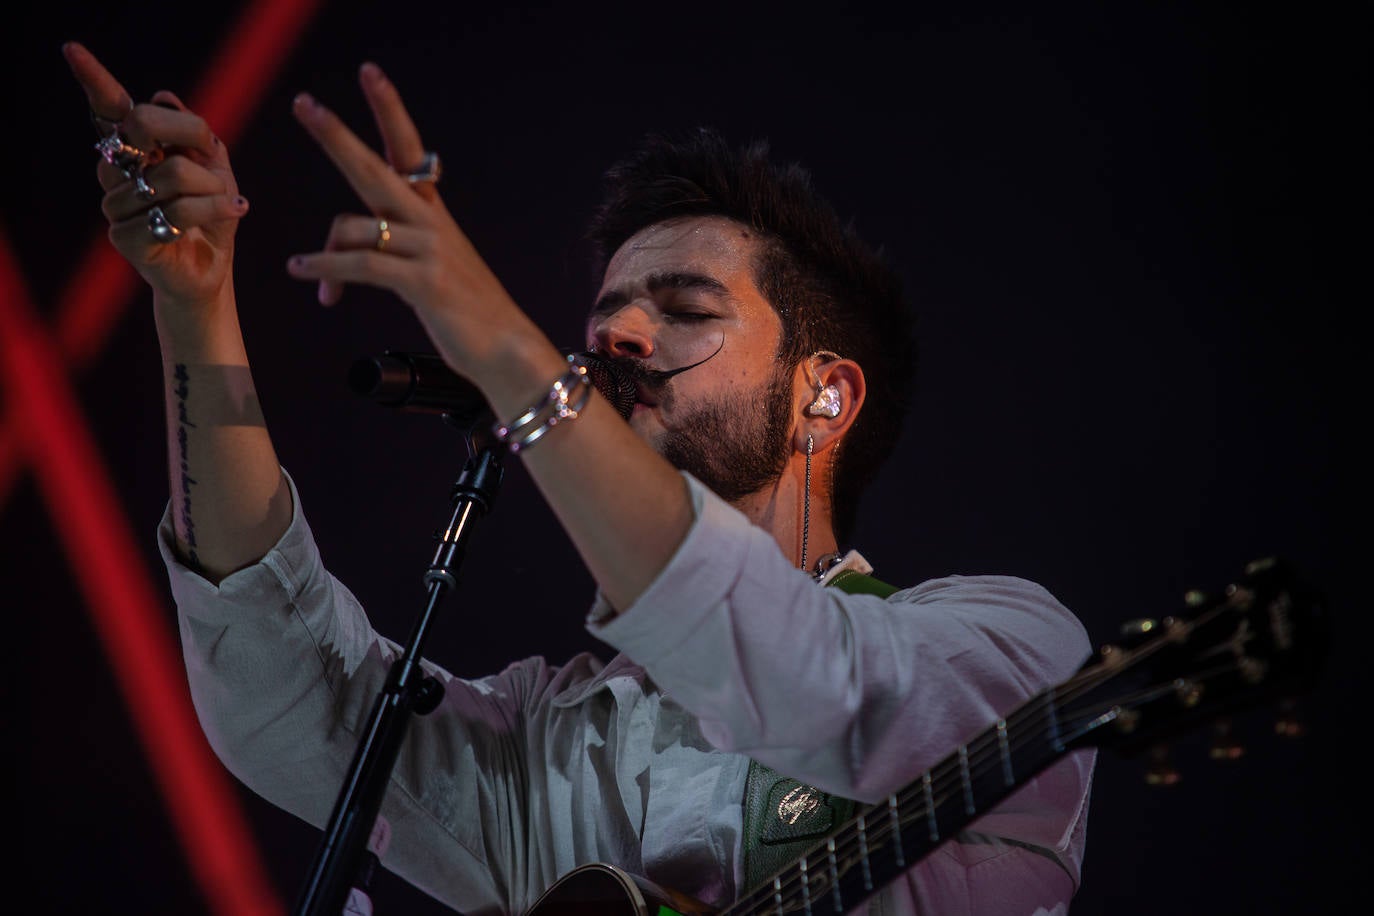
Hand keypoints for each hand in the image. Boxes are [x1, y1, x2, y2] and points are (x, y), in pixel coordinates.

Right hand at [63, 42, 248, 306]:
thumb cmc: (210, 215)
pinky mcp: (126, 238)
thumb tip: (164, 96)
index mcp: (133, 150)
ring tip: (226, 202)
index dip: (93, 80)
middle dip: (192, 131)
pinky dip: (215, 209)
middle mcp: (116, 172)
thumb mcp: (214, 167)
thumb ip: (194, 135)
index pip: (110, 110)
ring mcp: (116, 205)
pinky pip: (179, 210)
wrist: (212, 268)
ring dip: (213, 187)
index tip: (73, 50)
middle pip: (142, 124)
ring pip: (173, 173)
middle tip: (213, 152)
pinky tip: (233, 211)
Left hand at [286, 63, 547, 386]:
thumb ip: (395, 244)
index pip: (409, 150)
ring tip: (305, 271)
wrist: (507, 349)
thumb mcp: (433, 267)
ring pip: (356, 226)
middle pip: (375, 168)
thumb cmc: (466, 313)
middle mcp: (430, 223)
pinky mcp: (424, 282)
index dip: (390, 110)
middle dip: (337, 136)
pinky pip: (361, 265)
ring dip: (323, 253)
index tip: (370, 73)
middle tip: (305, 104)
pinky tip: (304, 271)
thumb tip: (343, 242)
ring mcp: (429, 250)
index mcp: (432, 214)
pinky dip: (325, 268)